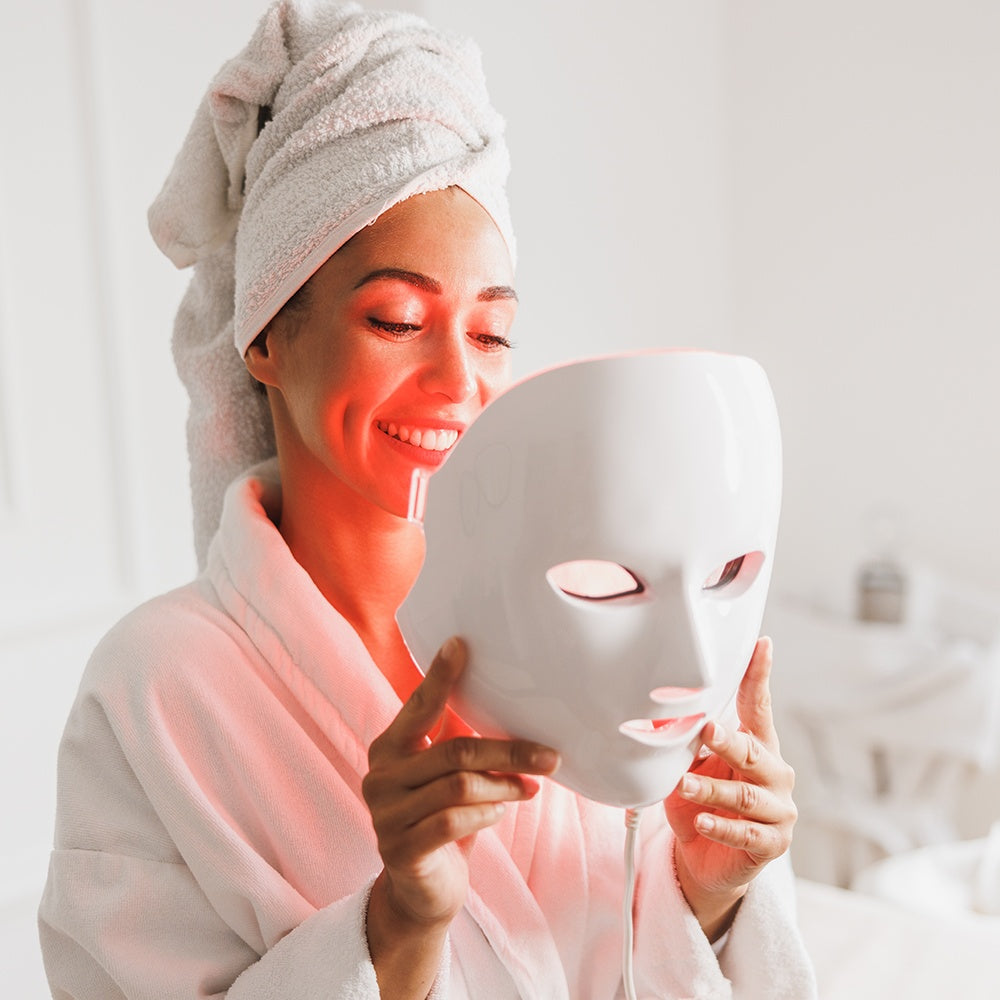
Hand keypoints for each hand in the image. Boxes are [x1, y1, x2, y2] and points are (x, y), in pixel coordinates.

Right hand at [363, 635, 559, 928]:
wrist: (421, 892)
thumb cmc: (441, 821)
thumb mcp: (447, 777)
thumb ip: (459, 743)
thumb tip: (506, 702)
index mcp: (389, 749)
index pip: (418, 706)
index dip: (439, 676)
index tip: (461, 645)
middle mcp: (380, 777)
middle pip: (455, 750)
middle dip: (509, 750)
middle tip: (549, 755)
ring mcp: (386, 815)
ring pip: (460, 787)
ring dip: (505, 786)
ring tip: (528, 787)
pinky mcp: (400, 850)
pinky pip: (453, 821)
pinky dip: (487, 814)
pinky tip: (500, 812)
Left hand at [664, 637, 796, 935]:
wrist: (705, 860)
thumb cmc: (699, 802)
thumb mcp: (688, 768)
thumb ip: (683, 744)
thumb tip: (655, 715)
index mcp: (756, 746)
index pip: (759, 706)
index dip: (760, 674)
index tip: (761, 643)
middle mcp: (774, 774)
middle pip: (753, 752)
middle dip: (729, 740)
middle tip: (706, 729)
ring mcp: (778, 810)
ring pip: (745, 796)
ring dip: (712, 789)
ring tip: (683, 784)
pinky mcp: (772, 844)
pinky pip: (747, 834)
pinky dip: (722, 826)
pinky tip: (703, 821)